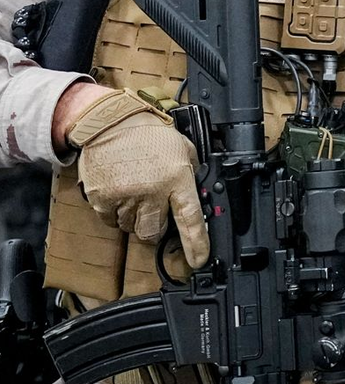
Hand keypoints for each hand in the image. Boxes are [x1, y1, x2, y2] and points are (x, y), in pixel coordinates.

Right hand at [70, 90, 208, 267]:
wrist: (111, 122)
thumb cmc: (150, 135)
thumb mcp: (184, 149)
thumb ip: (193, 173)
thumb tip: (202, 195)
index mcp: (177, 179)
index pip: (191, 219)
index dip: (197, 244)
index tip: (199, 260)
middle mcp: (153, 192)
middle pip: (156, 232)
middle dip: (158, 226)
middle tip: (155, 207)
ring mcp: (126, 197)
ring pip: (132, 228)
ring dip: (135, 219)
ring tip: (136, 193)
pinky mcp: (103, 199)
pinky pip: (111, 221)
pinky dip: (115, 213)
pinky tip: (120, 192)